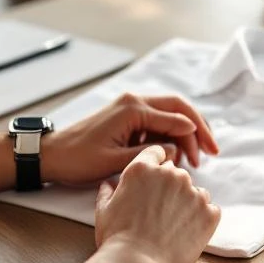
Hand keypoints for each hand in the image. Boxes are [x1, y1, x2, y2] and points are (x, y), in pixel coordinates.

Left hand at [41, 93, 218, 185]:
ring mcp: (131, 107)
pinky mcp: (128, 117)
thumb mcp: (116, 161)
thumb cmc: (78, 159)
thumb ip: (151, 152)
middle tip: (212, 150)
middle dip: (198, 128)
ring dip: (186, 133)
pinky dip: (171, 136)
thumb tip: (179, 147)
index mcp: (133, 108)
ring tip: (195, 158)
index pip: (176, 117)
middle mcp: (134, 101)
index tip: (206, 155)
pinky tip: (177, 154)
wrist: (51, 154)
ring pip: (171, 113)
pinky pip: (158, 121)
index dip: (194, 136)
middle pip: (179, 107)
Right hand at [94, 144, 220, 262]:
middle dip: (170, 189)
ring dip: (188, 204)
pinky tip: (187, 235)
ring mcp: (193, 192)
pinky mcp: (210, 213)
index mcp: (143, 169)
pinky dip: (202, 220)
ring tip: (173, 228)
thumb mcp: (103, 211)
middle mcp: (171, 174)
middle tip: (160, 214)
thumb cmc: (116, 239)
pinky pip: (210, 210)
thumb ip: (108, 192)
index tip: (155, 184)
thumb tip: (109, 184)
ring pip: (196, 191)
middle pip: (176, 173)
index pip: (157, 153)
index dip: (156, 167)